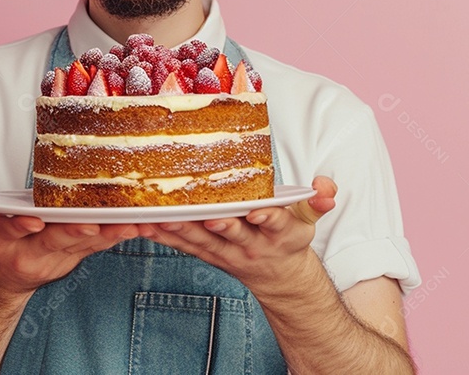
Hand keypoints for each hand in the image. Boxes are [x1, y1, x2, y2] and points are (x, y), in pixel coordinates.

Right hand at [0, 170, 140, 294]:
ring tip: (131, 224)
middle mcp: (31, 252)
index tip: (33, 222)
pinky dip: (119, 235)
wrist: (3, 275)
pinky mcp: (77, 257)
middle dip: (73, 233)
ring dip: (108, 235)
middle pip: (55, 241)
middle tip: (92, 225)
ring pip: (84, 245)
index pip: (11, 230)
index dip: (21, 226)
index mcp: (2, 239)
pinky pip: (100, 247)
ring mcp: (57, 257)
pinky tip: (140, 225)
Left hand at [134, 176, 337, 292]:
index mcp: (279, 234)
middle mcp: (251, 245)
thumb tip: (327, 188)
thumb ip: (318, 202)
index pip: (275, 224)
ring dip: (179, 228)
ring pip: (200, 240)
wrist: (279, 279)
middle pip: (231, 233)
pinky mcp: (205, 253)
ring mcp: (225, 252)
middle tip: (202, 214)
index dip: (267, 217)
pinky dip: (161, 235)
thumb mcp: (309, 222)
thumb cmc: (288, 240)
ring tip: (159, 216)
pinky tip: (141, 223)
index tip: (257, 211)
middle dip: (217, 224)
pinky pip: (181, 244)